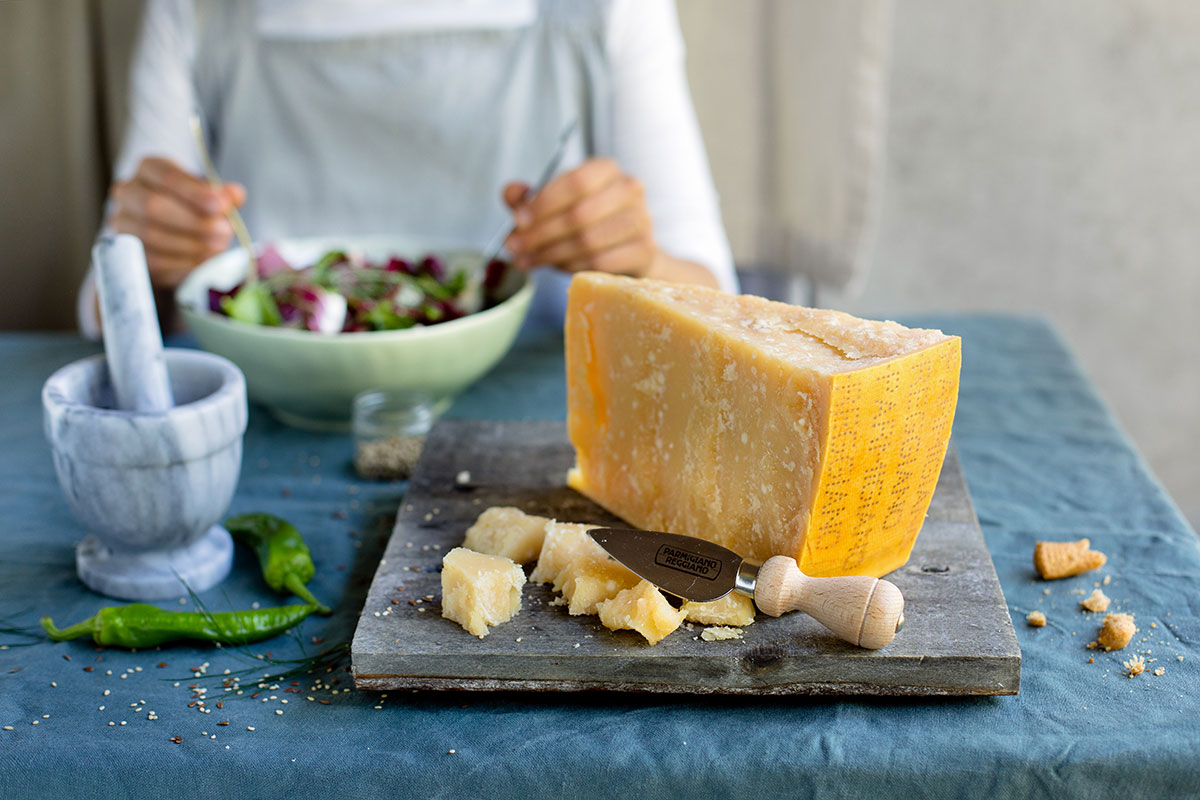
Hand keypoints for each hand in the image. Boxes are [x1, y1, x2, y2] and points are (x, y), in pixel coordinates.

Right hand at [109, 157, 244, 289]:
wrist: (172, 230)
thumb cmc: (192, 205)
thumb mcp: (208, 193)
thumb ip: (222, 194)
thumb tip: (235, 195)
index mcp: (149, 169)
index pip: (167, 176)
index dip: (195, 192)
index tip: (222, 205)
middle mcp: (128, 193)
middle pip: (153, 206)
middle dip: (194, 222)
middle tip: (224, 232)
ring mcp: (123, 223)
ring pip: (151, 236)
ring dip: (191, 245)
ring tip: (218, 248)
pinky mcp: (129, 253)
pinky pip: (153, 261)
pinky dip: (183, 264)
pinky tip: (204, 263)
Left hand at [501, 158, 718, 287]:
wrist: (629, 251)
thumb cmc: (588, 223)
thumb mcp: (555, 206)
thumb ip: (530, 198)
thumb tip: (510, 192)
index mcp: (605, 169)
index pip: (574, 182)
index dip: (543, 203)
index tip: (517, 221)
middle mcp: (629, 189)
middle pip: (579, 214)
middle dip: (540, 234)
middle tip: (514, 248)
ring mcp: (641, 220)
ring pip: (589, 241)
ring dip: (552, 254)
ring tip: (529, 261)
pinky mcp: (644, 250)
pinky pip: (601, 262)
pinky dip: (573, 267)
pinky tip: (557, 267)